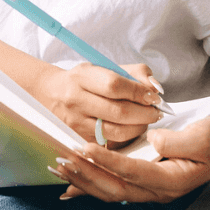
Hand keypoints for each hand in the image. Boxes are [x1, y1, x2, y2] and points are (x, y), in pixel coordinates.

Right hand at [33, 61, 164, 144]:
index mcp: (82, 77)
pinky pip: (112, 142)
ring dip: (139, 127)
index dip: (139, 92)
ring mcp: (77, 123)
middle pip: (119, 112)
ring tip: (146, 120)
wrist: (53, 94)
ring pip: (117, 132)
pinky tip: (132, 128)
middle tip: (156, 111)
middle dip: (145, 113)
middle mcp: (76, 100)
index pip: (115, 86)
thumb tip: (155, 89)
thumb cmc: (85, 80)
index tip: (153, 96)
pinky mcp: (81, 139)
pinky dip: (128, 137)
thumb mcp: (105, 67)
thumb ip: (134, 73)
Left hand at [54, 117, 209, 202]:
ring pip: (109, 191)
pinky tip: (67, 183)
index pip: (133, 172)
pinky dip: (88, 185)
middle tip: (62, 158)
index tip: (85, 148)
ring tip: (59, 166)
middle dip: (85, 174)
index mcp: (173, 181)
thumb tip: (153, 140)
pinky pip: (111, 187)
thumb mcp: (205, 136)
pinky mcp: (142, 183)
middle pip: (114, 188)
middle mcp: (157, 191)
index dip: (108, 161)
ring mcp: (148, 190)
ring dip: (82, 180)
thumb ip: (178, 140)